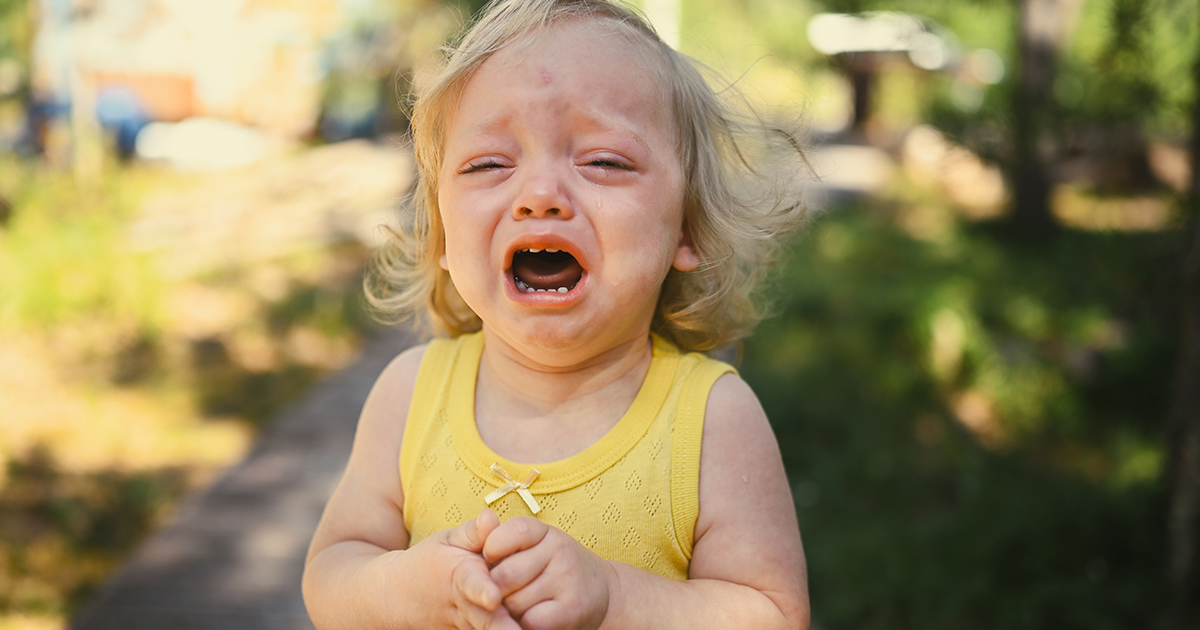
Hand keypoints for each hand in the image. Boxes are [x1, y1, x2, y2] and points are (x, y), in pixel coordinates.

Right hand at [407, 509, 520, 629]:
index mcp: (458, 576)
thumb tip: (491, 517)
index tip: (493, 597)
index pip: (471, 583)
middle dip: (502, 626)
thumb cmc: (430, 562)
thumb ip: (473, 532)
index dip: (482, 590)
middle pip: (485, 620)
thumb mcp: (447, 540)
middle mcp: (463, 606)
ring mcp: (465, 627)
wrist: (399, 596)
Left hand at [483, 517, 612, 629]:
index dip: (493, 549)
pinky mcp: (571, 610)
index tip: (492, 560)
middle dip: (495, 589)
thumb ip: (503, 538)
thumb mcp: (534, 546)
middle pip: (505, 576)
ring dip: (509, 610)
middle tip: (503, 591)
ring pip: (514, 603)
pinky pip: (530, 621)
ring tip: (521, 604)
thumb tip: (482, 520)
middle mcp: (560, 550)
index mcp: (545, 532)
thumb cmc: (553, 569)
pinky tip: (532, 617)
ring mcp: (567, 580)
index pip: (513, 532)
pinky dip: (523, 624)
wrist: (603, 592)